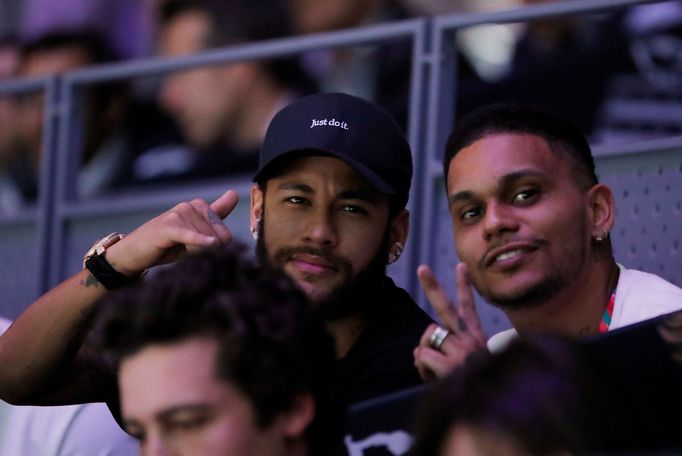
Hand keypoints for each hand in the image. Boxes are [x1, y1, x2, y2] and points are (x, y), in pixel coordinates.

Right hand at [104, 190, 238, 275]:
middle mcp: (190, 206)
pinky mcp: (168, 227)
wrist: (134, 252)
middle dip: (202, 249)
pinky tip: (211, 243)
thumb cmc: (167, 245)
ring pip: (204, 240)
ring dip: (192, 250)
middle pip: (214, 236)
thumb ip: (215, 219)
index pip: (222, 229)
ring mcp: (179, 214)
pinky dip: (200, 241)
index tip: (205, 245)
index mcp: (199, 207)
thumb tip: (234, 193)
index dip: (217, 244)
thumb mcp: (195, 236)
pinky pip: (189, 235)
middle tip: (181, 247)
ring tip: (173, 246)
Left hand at [413, 263, 486, 381]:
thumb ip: (443, 354)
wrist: (493, 409)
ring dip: (423, 357)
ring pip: (426, 338)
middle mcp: (470, 340)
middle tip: (422, 268)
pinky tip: (433, 379)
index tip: (460, 265)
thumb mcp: (464, 369)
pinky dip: (421, 368)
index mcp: (476, 339)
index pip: (468, 308)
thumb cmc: (475, 390)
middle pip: (446, 308)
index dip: (463, 286)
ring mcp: (461, 350)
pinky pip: (422, 356)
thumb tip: (416, 351)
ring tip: (434, 374)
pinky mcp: (451, 363)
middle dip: (433, 286)